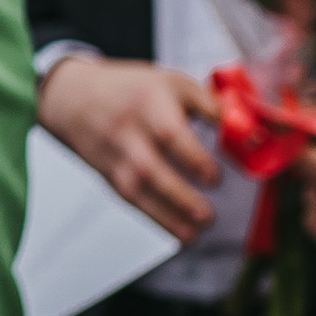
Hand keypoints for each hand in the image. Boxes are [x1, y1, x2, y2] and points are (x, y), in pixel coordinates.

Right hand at [38, 53, 220, 241]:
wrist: (73, 97)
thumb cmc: (131, 89)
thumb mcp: (171, 82)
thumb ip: (208, 104)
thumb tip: (243, 130)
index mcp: (147, 102)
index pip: (169, 133)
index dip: (192, 158)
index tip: (214, 177)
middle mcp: (127, 131)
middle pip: (149, 169)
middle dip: (179, 196)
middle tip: (207, 215)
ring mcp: (114, 156)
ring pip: (137, 191)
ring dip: (167, 216)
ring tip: (195, 233)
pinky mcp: (108, 175)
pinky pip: (131, 201)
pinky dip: (155, 220)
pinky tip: (179, 233)